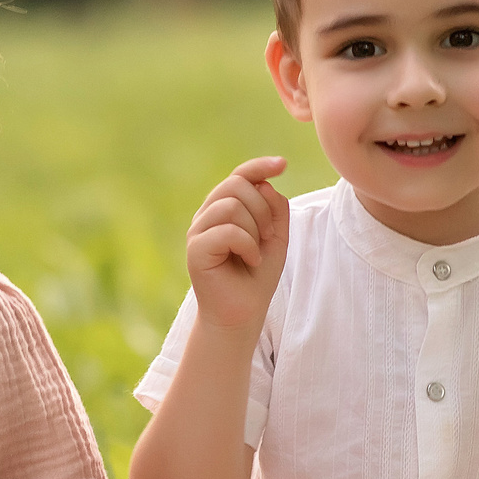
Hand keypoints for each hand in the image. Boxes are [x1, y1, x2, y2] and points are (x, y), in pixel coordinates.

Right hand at [186, 156, 289, 332]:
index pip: (240, 175)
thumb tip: (264, 185)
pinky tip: (250, 261)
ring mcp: (198, 230)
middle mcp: (208, 214)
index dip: (260, 166)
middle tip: (266, 237)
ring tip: (256, 253)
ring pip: (232, 205)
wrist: (241, 314)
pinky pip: (228, 230)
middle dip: (262, 209)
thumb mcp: (276, 237)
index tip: (283, 165)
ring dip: (255, 229)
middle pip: (236, 184)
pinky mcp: (195, 249)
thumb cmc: (256, 277)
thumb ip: (275, 209)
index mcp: (224, 208)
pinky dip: (248, 246)